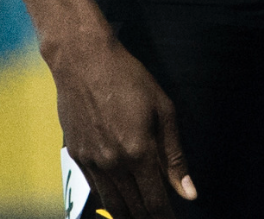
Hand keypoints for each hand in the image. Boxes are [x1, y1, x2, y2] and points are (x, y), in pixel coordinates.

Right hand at [45, 32, 197, 218]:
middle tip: (159, 218)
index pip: (155, 202)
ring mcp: (91, 161)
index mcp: (139, 152)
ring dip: (128, 214)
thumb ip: (175, 156)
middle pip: (133, 209)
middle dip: (148, 218)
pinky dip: (109, 197)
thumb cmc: (127, 78)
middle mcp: (113, 162)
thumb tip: (188, 192)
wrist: (83, 60)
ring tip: (141, 215)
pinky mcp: (76, 155)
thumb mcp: (163, 110)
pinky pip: (95, 188)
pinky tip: (119, 195)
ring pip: (112, 203)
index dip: (166, 217)